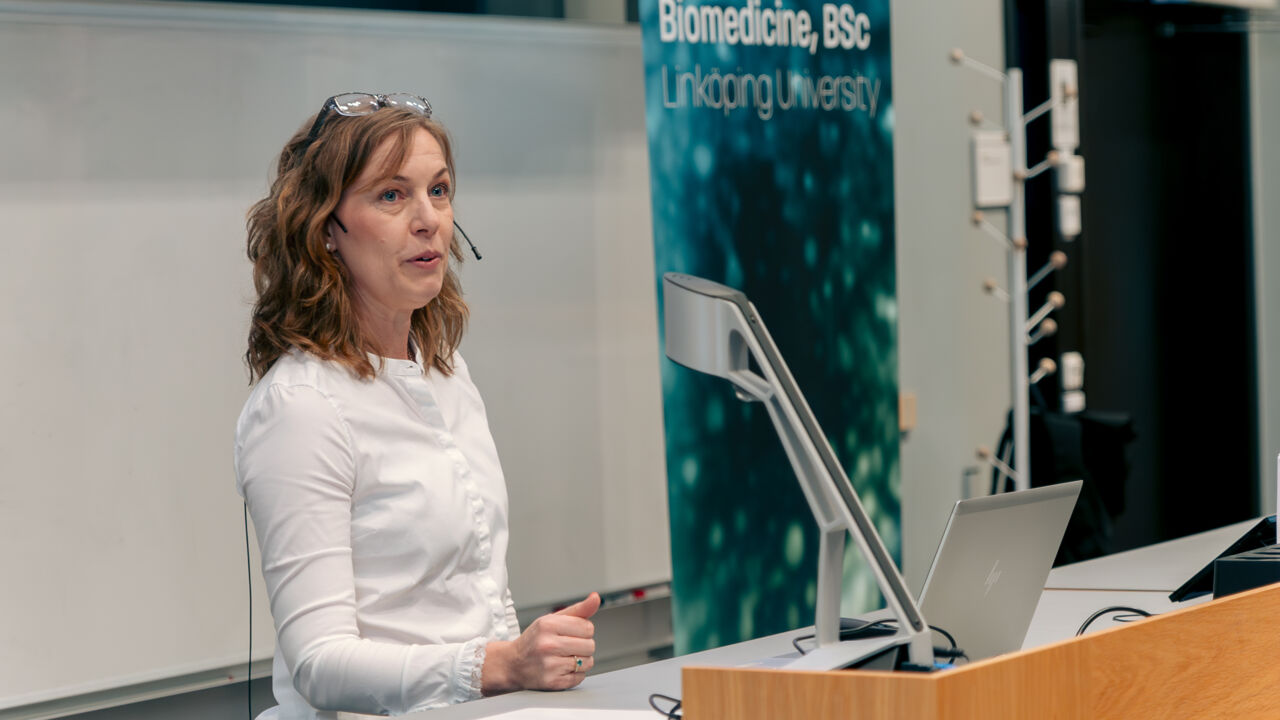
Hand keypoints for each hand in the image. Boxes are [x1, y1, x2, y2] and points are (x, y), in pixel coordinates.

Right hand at [482, 592, 599, 694]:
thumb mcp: (552, 619)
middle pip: (590, 645)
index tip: (571, 633)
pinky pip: (580, 677)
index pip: (588, 627)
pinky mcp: (552, 682)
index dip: (583, 631)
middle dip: (583, 646)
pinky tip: (561, 669)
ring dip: (581, 661)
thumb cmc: (535, 640)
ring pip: (587, 662)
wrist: (513, 664)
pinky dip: (575, 674)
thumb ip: (578, 610)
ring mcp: (550, 665)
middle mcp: (548, 644)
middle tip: (567, 647)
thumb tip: (596, 598)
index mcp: (548, 625)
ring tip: (564, 658)